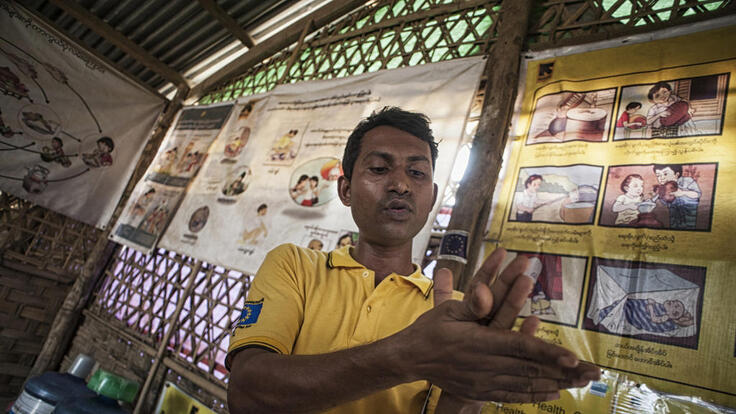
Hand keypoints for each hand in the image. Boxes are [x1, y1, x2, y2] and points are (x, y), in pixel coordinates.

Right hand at [405, 248, 598, 402]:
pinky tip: (552, 393)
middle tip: (592, 373)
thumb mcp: (449, 310)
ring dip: (556, 384)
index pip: (522, 349)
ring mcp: (484, 381)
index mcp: (481, 343)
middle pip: (531, 370)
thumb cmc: (431, 330)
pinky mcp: (480, 390)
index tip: (573, 358)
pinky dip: (535, 395)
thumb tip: (485, 293)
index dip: (549, 353)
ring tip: (581, 384)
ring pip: (526, 385)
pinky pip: (513, 395)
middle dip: (565, 372)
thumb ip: (472, 303)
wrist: (411, 358)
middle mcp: (486, 365)